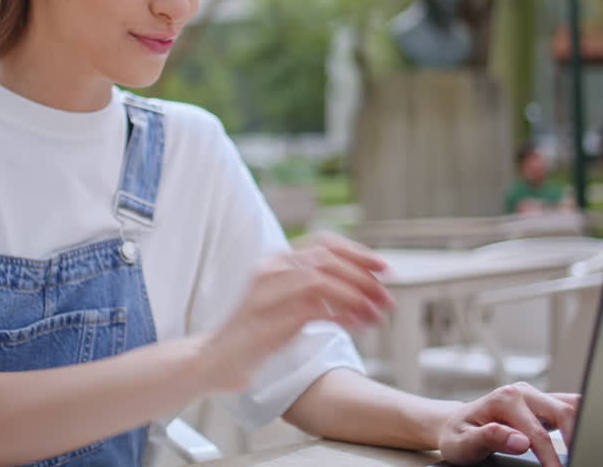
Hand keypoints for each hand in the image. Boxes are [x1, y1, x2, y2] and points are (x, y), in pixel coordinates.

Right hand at [197, 232, 393, 391]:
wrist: (215, 360)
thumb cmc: (253, 335)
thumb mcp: (285, 303)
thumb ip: (312, 290)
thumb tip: (359, 288)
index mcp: (274, 260)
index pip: (324, 242)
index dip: (358, 251)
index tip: (384, 267)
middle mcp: (270, 268)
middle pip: (328, 258)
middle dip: (364, 275)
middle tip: (387, 296)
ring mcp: (268, 292)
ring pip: (323, 280)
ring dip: (357, 296)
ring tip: (377, 315)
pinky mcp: (270, 319)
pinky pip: (315, 310)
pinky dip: (342, 317)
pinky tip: (357, 327)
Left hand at [435, 383, 577, 466]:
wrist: (453, 425)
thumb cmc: (458, 435)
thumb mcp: (464, 442)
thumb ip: (490, 439)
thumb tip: (519, 441)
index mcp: (505, 399)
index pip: (537, 434)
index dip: (551, 458)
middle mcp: (522, 392)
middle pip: (562, 412)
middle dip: (576, 438)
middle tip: (583, 460)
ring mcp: (534, 395)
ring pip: (571, 404)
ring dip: (583, 425)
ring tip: (589, 448)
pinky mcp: (542, 402)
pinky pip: (569, 406)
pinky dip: (582, 419)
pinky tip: (586, 435)